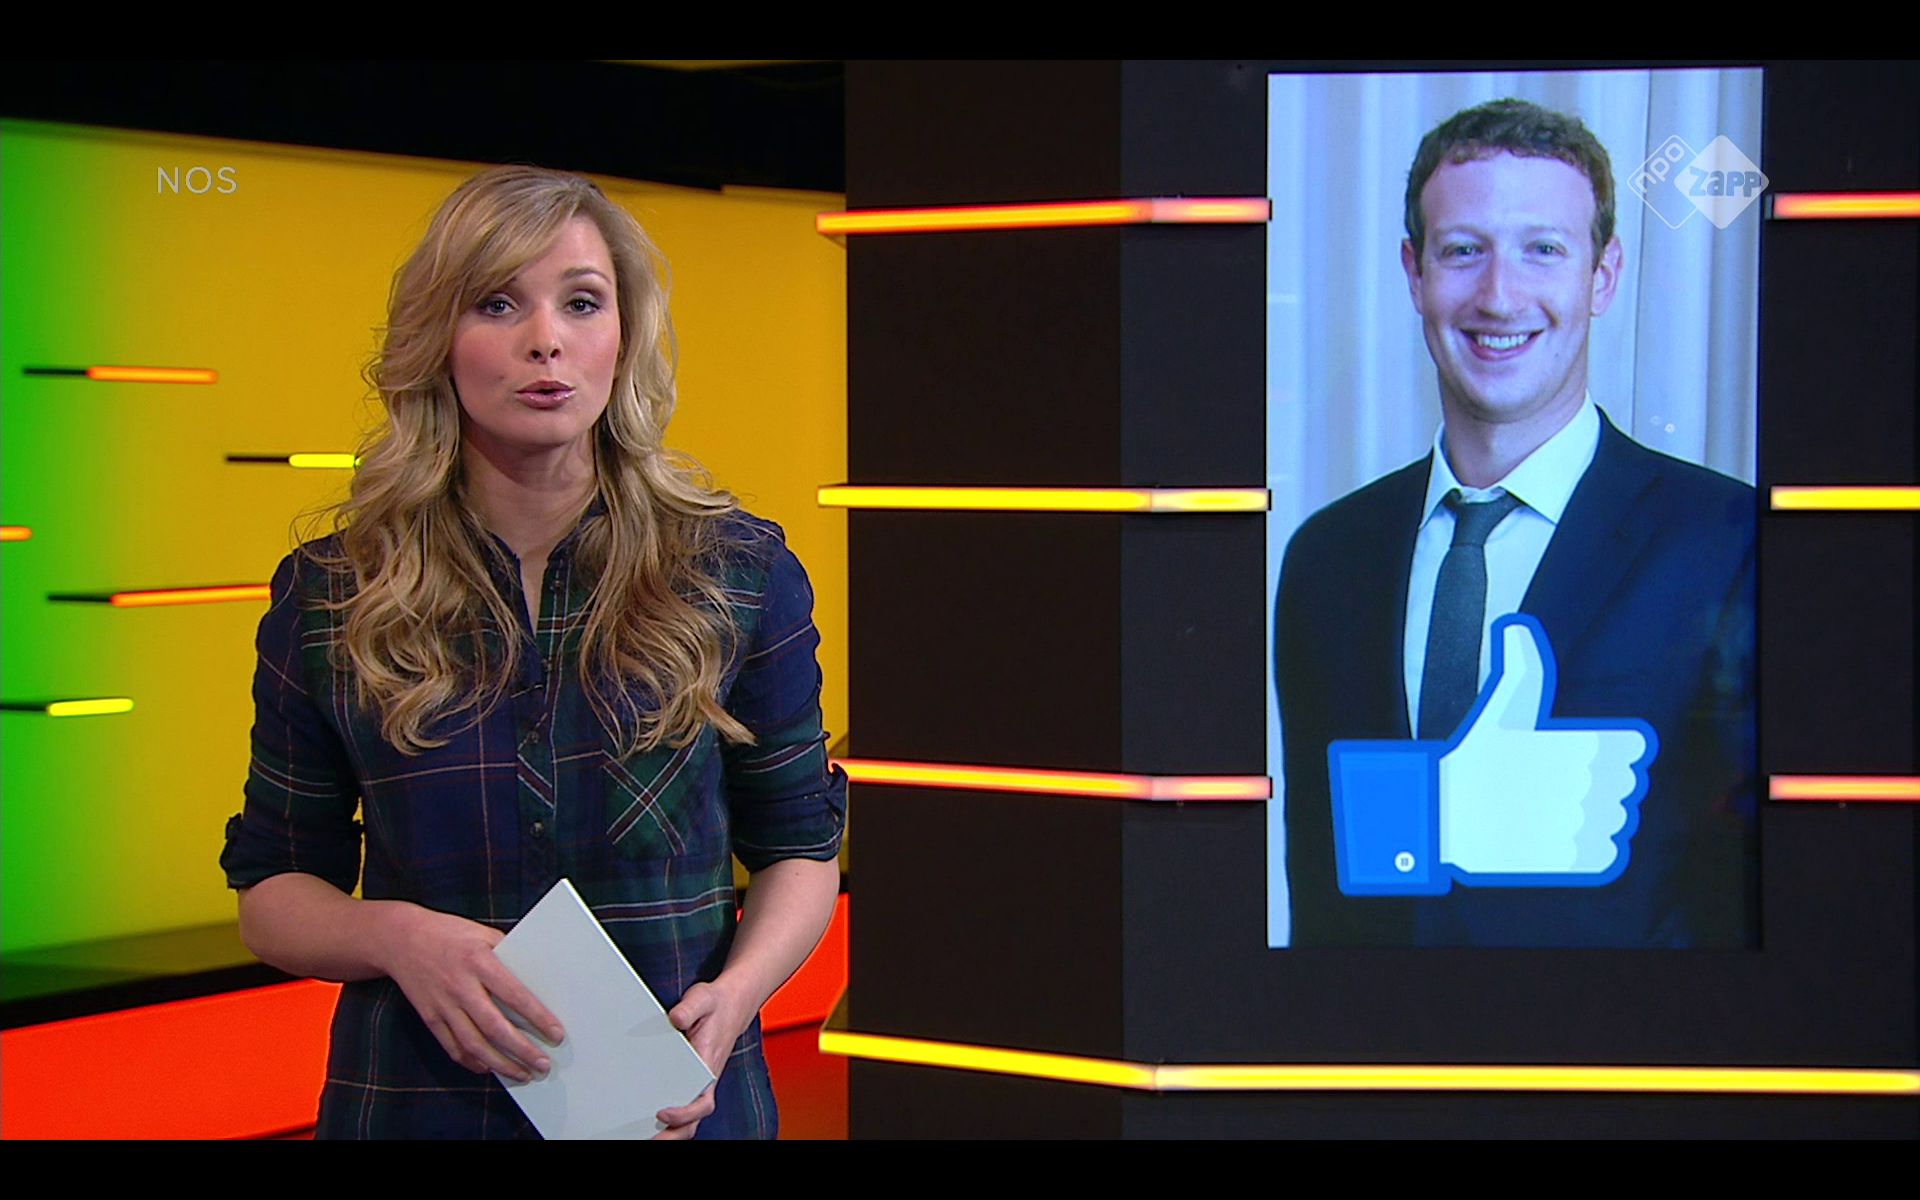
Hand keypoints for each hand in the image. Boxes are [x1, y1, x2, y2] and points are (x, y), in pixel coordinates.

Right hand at [376, 902, 565, 1082]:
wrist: (400, 938)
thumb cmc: (448, 933)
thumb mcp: (483, 934)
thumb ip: (508, 955)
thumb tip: (536, 979)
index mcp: (479, 962)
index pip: (515, 995)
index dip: (537, 1018)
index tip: (555, 1034)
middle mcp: (461, 986)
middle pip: (495, 1027)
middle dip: (522, 1050)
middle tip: (543, 1065)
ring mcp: (443, 1005)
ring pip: (473, 1044)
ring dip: (500, 1064)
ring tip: (522, 1074)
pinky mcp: (429, 1017)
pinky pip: (452, 1046)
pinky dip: (471, 1061)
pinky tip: (488, 1067)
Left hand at [653, 977, 755, 1139]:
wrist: (731, 1004)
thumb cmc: (716, 1004)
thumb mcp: (704, 997)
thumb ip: (690, 1008)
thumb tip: (675, 1019)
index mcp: (709, 1066)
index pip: (702, 1103)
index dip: (684, 1114)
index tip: (661, 1112)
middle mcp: (705, 1080)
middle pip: (692, 1121)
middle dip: (672, 1136)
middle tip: (646, 1139)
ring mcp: (697, 1083)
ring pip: (685, 1120)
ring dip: (668, 1132)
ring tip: (641, 1136)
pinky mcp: (689, 1080)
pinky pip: (679, 1106)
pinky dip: (666, 1120)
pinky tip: (644, 1121)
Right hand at [1328, 615, 1657, 894]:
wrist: (1447, 814)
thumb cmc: (1477, 755)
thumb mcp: (1503, 704)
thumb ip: (1523, 665)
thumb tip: (1516, 626)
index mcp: (1591, 743)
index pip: (1635, 749)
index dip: (1611, 754)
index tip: (1580, 759)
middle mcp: (1598, 784)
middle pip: (1628, 785)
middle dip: (1601, 787)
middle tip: (1559, 788)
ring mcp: (1591, 823)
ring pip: (1618, 819)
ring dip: (1595, 817)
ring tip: (1556, 812)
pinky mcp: (1580, 859)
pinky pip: (1608, 853)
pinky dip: (1591, 848)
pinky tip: (1560, 836)